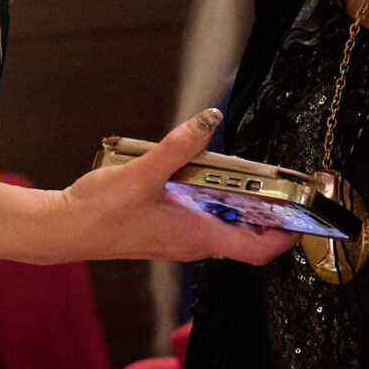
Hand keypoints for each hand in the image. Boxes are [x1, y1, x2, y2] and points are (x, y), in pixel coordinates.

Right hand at [9, 110, 297, 266]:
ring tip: (245, 171)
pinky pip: (202, 218)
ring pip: (224, 225)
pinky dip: (212, 198)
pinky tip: (199, 172)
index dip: (288, 235)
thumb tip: (210, 119)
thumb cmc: (99, 212)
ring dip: (238, 202)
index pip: (259, 250)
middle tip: (281, 181)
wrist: (63, 230)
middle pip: (247, 235)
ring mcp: (179, 238)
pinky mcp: (165, 229)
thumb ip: (179, 145)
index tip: (306, 213)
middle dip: (268, 211)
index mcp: (197, 237)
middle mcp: (194, 243)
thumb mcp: (142, 173)